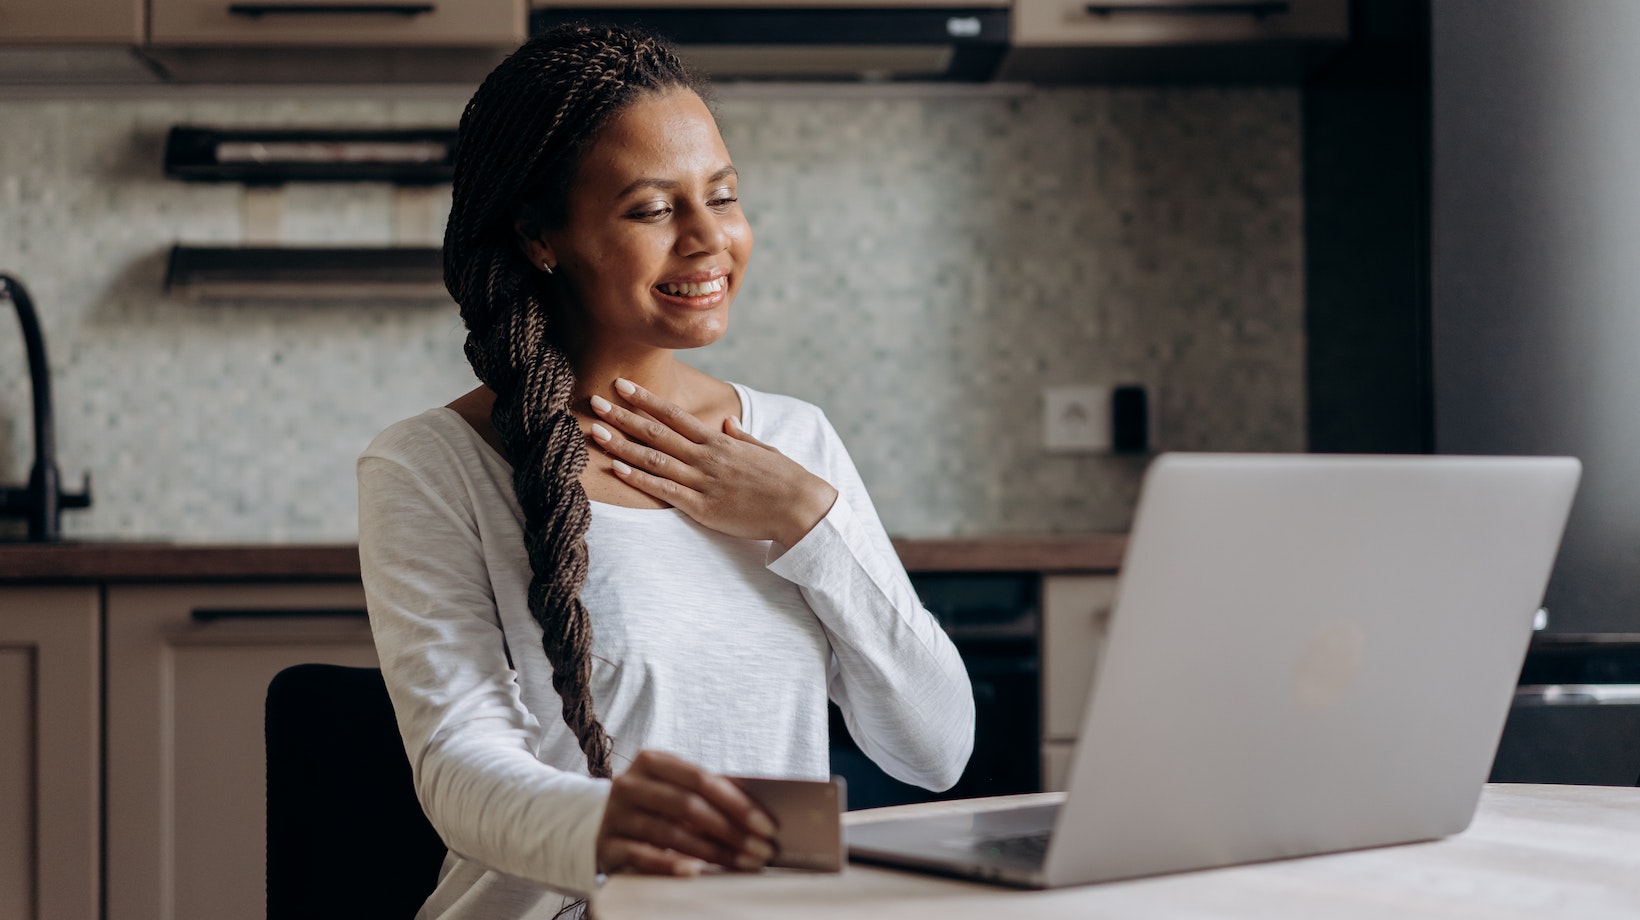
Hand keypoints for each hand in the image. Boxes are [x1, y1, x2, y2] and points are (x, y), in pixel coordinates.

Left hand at [588, 378, 837, 546]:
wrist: (801, 507)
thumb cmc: (785, 479)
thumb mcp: (763, 450)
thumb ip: (741, 437)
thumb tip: (726, 422)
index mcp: (719, 442)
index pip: (674, 415)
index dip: (645, 399)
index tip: (622, 385)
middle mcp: (707, 456)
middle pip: (656, 432)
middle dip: (623, 415)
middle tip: (594, 401)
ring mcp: (703, 481)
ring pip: (655, 459)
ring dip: (622, 445)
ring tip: (596, 432)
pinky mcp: (703, 508)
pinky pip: (665, 491)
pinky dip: (639, 479)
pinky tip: (618, 470)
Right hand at [596, 750, 778, 875]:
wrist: (597, 821)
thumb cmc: (651, 804)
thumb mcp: (670, 788)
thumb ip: (702, 793)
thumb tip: (754, 815)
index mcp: (651, 761)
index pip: (700, 778)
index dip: (736, 802)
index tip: (766, 824)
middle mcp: (629, 784)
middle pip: (687, 806)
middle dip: (730, 830)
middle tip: (760, 850)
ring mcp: (615, 815)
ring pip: (670, 833)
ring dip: (711, 851)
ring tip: (740, 864)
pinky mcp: (607, 845)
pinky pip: (642, 856)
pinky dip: (670, 864)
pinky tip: (694, 872)